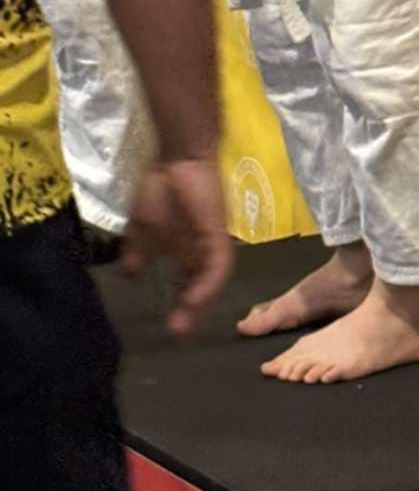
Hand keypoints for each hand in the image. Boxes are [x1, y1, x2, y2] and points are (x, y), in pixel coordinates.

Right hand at [121, 159, 231, 335]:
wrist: (180, 156)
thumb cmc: (163, 185)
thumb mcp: (144, 225)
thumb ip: (139, 250)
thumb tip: (129, 274)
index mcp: (187, 248)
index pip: (188, 282)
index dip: (182, 304)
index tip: (170, 327)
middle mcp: (202, 248)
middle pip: (202, 286)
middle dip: (191, 312)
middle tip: (178, 334)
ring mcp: (212, 241)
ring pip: (212, 280)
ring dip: (199, 303)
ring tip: (183, 325)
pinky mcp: (217, 234)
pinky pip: (218, 264)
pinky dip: (207, 283)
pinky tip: (196, 299)